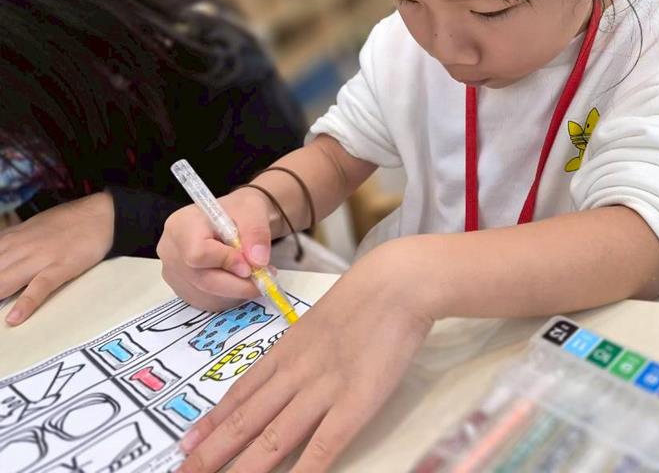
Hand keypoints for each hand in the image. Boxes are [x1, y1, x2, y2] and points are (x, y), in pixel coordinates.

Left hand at [0, 193, 114, 324]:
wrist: (102, 213)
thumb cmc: (67, 222)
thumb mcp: (32, 228)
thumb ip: (11, 245)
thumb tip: (1, 259)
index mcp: (10, 239)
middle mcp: (19, 249)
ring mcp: (41, 258)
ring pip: (5, 281)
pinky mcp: (62, 266)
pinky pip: (41, 286)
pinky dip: (27, 302)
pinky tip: (14, 318)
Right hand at [157, 188, 276, 311]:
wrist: (234, 220)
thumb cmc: (239, 211)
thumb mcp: (253, 211)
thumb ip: (256, 233)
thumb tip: (257, 262)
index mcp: (181, 225)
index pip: (197, 253)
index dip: (226, 263)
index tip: (251, 265)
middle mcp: (170, 251)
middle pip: (201, 279)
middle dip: (237, 284)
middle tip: (264, 280)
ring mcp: (173, 273)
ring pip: (205, 295)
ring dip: (236, 292)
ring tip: (254, 277)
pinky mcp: (182, 288)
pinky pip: (206, 302)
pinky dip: (228, 297)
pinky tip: (239, 282)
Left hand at [177, 240, 434, 472]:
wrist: (398, 282)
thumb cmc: (368, 293)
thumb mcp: (324, 316)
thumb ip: (306, 345)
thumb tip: (294, 363)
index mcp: (288, 350)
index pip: (241, 393)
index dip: (212, 422)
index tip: (187, 443)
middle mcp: (295, 373)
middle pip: (245, 420)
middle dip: (210, 453)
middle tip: (182, 472)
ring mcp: (323, 391)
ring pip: (271, 438)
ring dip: (241, 469)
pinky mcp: (354, 404)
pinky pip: (322, 447)